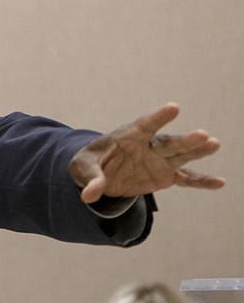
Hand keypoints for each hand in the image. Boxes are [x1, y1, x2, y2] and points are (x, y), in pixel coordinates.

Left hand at [68, 103, 223, 203]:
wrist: (99, 174)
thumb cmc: (90, 163)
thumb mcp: (83, 169)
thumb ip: (91, 179)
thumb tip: (89, 195)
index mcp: (128, 136)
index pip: (144, 125)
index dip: (158, 117)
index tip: (173, 108)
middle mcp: (148, 146)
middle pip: (168, 143)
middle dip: (185, 140)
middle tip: (203, 135)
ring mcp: (159, 160)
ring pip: (181, 156)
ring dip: (197, 151)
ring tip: (213, 144)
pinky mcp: (165, 175)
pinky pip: (185, 178)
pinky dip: (201, 181)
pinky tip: (219, 182)